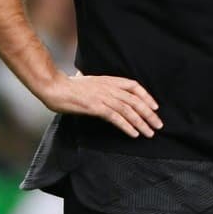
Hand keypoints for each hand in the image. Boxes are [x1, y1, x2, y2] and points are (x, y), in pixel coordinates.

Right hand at [39, 73, 160, 137]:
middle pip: (135, 100)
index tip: (155, 107)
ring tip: (149, 133)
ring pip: (128, 110)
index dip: (146, 96)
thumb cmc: (69, 86)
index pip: (134, 86)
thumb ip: (101, 85)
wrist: (54, 87)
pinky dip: (127, 126)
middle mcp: (109, 87)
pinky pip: (115, 118)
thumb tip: (107, 90)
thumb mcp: (90, 81)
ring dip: (141, 123)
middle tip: (158, 125)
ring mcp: (102, 97)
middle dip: (149, 114)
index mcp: (109, 80)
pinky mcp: (95, 107)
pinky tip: (133, 134)